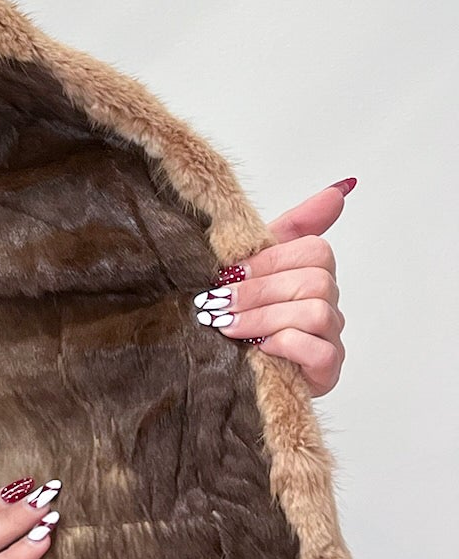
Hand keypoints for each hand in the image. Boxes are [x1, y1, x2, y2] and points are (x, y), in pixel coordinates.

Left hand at [193, 176, 353, 397]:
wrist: (226, 365)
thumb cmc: (240, 310)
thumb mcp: (254, 262)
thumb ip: (292, 225)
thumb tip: (339, 189)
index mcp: (310, 272)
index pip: (314, 250)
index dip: (271, 260)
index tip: (230, 272)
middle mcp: (327, 302)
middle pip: (315, 281)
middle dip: (259, 291)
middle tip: (218, 302)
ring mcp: (330, 337)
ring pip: (317, 312)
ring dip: (264, 318)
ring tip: (228, 326)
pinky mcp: (327, 370)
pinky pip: (321, 351)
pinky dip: (285, 346)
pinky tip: (258, 349)